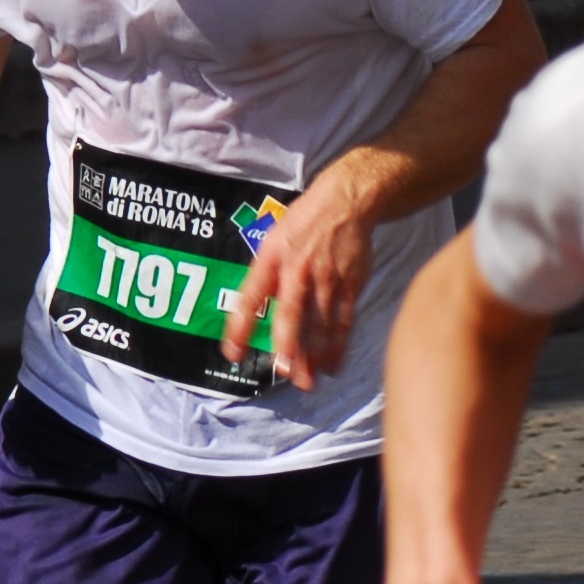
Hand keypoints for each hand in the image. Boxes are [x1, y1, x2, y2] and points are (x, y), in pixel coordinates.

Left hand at [217, 165, 383, 388]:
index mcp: (271, 259)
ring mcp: (327, 279)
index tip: (232, 354)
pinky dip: (338, 344)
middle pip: (292, 313)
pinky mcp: (350, 284)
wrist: (347, 202)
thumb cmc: (304, 222)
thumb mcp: (273, 240)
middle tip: (283, 372)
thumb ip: (265, 276)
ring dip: (313, 355)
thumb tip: (255, 312)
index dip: (241, 327)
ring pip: (320, 323)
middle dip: (288, 345)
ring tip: (307, 381)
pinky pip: (343, 320)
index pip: (251, 297)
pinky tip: (332, 365)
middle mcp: (298, 271)